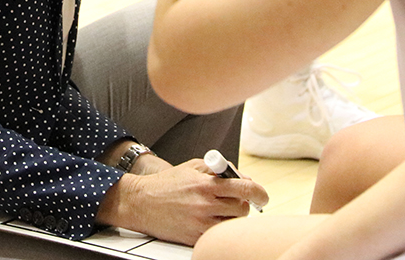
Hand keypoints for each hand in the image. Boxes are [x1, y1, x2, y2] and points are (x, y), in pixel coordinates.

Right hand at [100, 159, 268, 245]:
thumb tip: (244, 178)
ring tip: (221, 210)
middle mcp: (205, 204)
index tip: (263, 196)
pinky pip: (217, 236)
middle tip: (235, 201)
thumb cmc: (167, 184)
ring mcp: (199, 223)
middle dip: (243, 205)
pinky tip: (210, 220)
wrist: (141, 202)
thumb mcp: (193, 167)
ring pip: (232, 224)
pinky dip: (218, 228)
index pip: (244, 187)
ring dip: (232, 218)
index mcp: (206, 184)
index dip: (259, 192)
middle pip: (242, 209)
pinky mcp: (193, 237)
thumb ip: (220, 170)